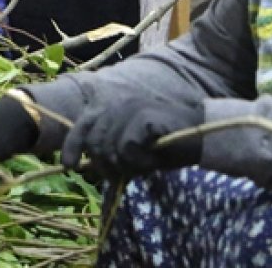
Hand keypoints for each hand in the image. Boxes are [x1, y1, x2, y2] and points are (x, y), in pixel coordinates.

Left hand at [60, 96, 202, 178]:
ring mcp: (130, 106)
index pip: (82, 125)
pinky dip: (141, 161)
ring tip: (145, 162)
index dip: (72, 146)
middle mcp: (118, 100)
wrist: (201, 135)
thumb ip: (107, 149)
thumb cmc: (166, 144)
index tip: (70, 166)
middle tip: (126, 172)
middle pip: (94, 142)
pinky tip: (155, 157)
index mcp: (112, 103)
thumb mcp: (130, 147)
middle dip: (106, 165)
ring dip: (127, 165)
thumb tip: (80, 165)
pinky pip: (128, 149)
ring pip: (110, 149)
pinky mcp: (142, 116)